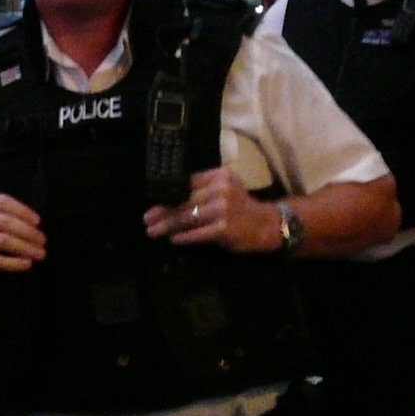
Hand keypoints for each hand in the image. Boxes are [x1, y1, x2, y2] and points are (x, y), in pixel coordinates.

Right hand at [0, 192, 45, 283]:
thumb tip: (35, 223)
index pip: (2, 202)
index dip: (23, 211)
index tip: (38, 222)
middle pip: (5, 222)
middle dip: (28, 232)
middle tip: (43, 242)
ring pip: (3, 241)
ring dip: (25, 248)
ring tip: (40, 254)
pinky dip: (14, 263)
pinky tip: (27, 264)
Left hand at [146, 165, 279, 252]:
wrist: (268, 225)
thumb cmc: (242, 209)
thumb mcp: (226, 189)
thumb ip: (204, 190)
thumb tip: (171, 200)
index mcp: (219, 175)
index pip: (187, 183)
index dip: (168, 194)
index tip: (153, 202)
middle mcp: (221, 189)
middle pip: (184, 200)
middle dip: (163, 211)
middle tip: (146, 219)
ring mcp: (223, 209)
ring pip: (188, 217)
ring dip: (167, 225)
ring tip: (153, 231)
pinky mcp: (224, 228)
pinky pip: (198, 233)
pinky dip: (184, 237)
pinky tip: (173, 239)